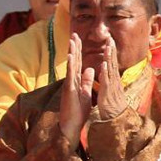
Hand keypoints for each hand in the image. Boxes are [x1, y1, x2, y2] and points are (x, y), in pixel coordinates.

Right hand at [59, 33, 93, 148]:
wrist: (71, 126)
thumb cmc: (78, 112)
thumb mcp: (85, 94)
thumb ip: (87, 82)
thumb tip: (91, 69)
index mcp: (76, 81)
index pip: (78, 63)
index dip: (79, 51)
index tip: (78, 38)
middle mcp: (71, 80)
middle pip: (74, 61)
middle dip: (74, 47)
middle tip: (75, 34)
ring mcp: (69, 84)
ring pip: (71, 66)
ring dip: (72, 53)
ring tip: (72, 41)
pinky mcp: (69, 90)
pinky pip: (70, 76)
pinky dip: (71, 66)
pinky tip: (72, 57)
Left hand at [96, 37, 127, 119]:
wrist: (116, 120)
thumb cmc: (112, 107)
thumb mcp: (110, 90)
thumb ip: (108, 80)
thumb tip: (106, 70)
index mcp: (113, 81)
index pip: (112, 64)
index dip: (111, 53)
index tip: (109, 42)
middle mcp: (114, 82)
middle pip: (113, 64)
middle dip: (112, 51)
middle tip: (110, 39)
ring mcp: (112, 87)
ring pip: (111, 70)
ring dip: (110, 58)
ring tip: (108, 47)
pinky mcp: (108, 93)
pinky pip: (106, 82)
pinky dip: (105, 73)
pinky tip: (104, 65)